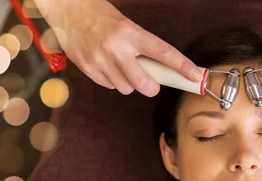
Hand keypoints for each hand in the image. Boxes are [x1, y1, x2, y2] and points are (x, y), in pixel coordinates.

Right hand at [35, 0, 202, 96]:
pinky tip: (108, 66)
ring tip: (121, 66)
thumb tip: (159, 69)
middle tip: (149, 80)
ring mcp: (101, 60)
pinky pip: (110, 86)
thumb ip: (141, 46)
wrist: (67, 10)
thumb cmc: (100, 15)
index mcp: (130, 33)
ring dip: (129, 83)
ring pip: (127, 88)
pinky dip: (113, 80)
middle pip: (145, 84)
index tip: (194, 76)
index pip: (163, 53)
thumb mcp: (125, 24)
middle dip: (150, 85)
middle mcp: (116, 48)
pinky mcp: (88, 69)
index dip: (181, 66)